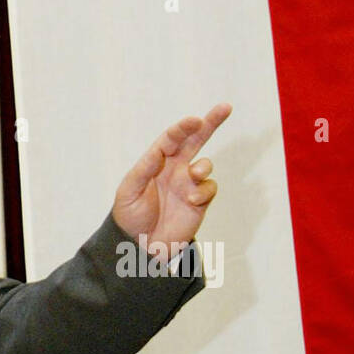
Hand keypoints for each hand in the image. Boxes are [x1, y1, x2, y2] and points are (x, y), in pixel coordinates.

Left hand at [112, 103, 230, 262]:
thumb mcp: (129, 192)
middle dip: (210, 124)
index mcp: (155, 162)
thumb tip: (159, 150)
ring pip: (205, 164)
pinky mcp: (199, 200)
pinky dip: (203, 190)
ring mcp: (188, 184)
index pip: (171, 139)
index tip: (195, 121)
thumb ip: (144, 170)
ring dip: (203, 166)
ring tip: (193, 175)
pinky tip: (191, 200)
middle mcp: (174, 169)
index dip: (183, 128)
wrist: (140, 246)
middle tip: (225, 108)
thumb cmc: (130, 217)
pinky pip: (209, 187)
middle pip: (195, 141)